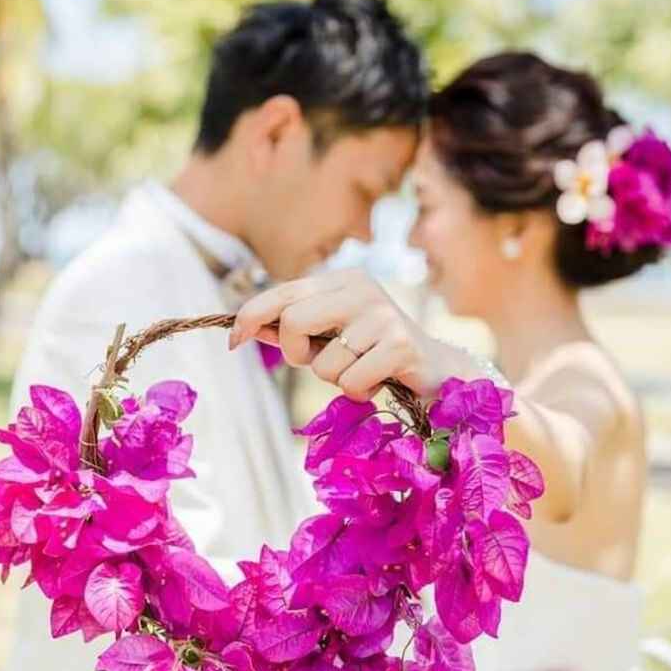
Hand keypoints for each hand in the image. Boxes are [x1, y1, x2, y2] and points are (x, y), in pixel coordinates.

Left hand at [230, 269, 460, 398]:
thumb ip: (293, 331)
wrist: (437, 370)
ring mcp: (382, 315)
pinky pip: (350, 382)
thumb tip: (247, 329)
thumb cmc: (375, 353)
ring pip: (323, 363)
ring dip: (335, 379)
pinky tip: (378, 381)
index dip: (251, 316)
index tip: (233, 341)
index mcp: (342, 279)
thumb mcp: (331, 336)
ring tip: (361, 370)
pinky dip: (358, 391)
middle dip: (296, 355)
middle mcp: (361, 289)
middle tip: (317, 362)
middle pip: (293, 322)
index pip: (282, 292)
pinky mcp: (400, 345)